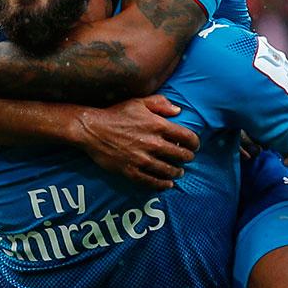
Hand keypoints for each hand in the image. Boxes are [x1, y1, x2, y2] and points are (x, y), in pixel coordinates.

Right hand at [73, 95, 198, 189]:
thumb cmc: (116, 113)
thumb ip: (160, 104)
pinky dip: (162, 184)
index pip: (186, 137)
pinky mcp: (131, 171)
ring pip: (168, 170)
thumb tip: (179, 111)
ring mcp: (142, 159)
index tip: (195, 146)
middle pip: (180, 155)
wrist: (92, 129)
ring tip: (179, 172)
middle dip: (187, 158)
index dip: (194, 143)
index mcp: (157, 125)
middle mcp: (152, 143)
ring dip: (177, 172)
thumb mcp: (138, 102)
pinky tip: (167, 184)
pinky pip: (151, 181)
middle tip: (188, 159)